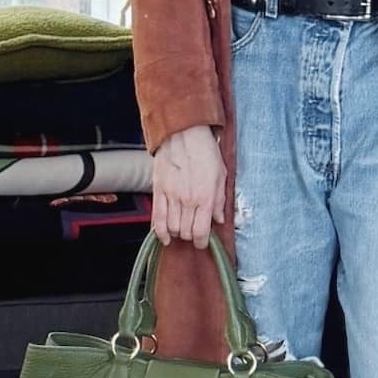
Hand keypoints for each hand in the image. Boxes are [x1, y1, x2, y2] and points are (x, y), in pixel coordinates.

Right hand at [151, 124, 226, 248]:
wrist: (183, 134)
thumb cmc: (204, 151)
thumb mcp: (221, 175)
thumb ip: (220, 200)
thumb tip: (219, 219)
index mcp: (205, 198)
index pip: (201, 232)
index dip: (202, 242)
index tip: (203, 242)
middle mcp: (187, 200)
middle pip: (185, 232)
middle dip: (191, 237)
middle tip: (194, 233)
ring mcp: (171, 197)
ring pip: (171, 228)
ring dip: (177, 233)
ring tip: (181, 230)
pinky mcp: (158, 191)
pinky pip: (156, 218)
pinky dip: (159, 231)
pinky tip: (164, 236)